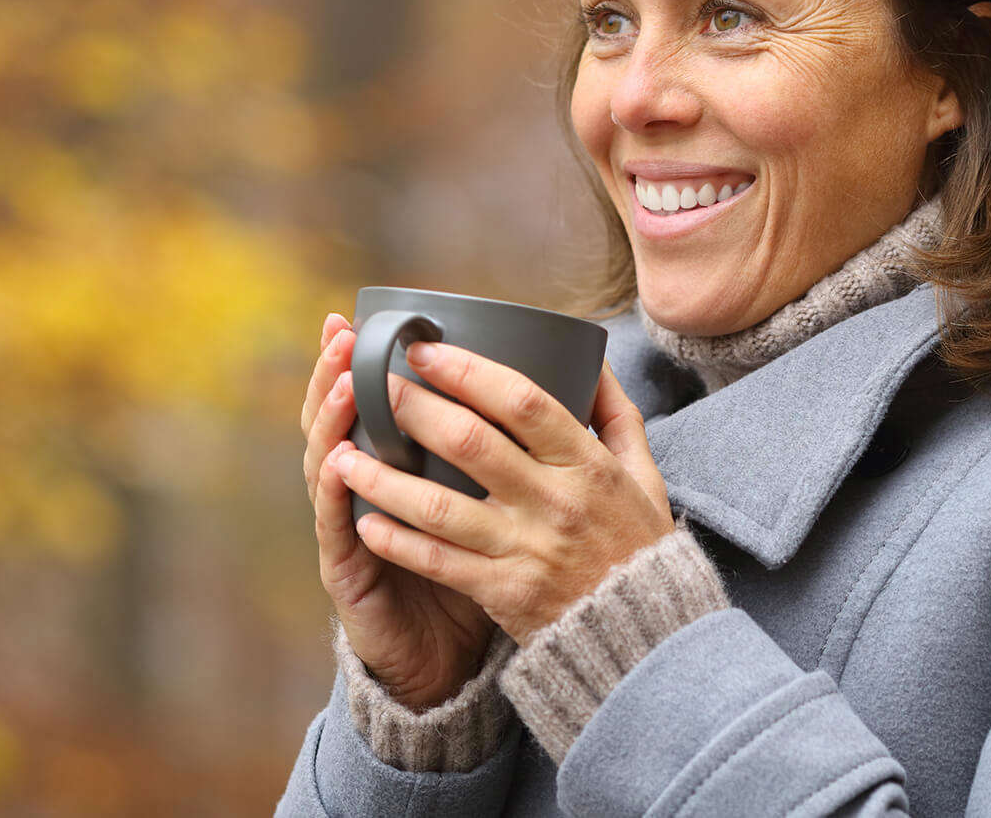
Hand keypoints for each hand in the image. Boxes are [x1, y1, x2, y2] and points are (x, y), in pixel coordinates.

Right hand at [301, 313, 495, 709]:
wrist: (448, 664)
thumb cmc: (475, 574)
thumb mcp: (492, 507)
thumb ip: (508, 452)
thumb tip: (568, 386)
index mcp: (402, 466)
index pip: (374, 401)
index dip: (361, 359)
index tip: (357, 314)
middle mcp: (368, 489)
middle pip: (341, 420)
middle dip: (336, 374)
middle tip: (339, 333)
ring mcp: (350, 529)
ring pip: (328, 463)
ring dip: (331, 422)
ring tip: (341, 384)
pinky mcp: (348, 572)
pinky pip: (337, 528)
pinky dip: (334, 493)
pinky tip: (335, 462)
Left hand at [329, 337, 674, 644]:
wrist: (647, 641)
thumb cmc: (639, 546)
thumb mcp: (644, 474)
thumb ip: (616, 414)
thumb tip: (591, 358)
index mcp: (587, 464)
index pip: (522, 401)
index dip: (467, 370)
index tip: (422, 349)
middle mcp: (555, 502)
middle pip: (470, 444)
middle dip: (413, 409)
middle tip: (373, 385)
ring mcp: (527, 550)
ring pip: (440, 507)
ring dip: (384, 478)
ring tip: (342, 455)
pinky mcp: (504, 594)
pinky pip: (439, 562)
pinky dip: (397, 541)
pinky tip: (364, 520)